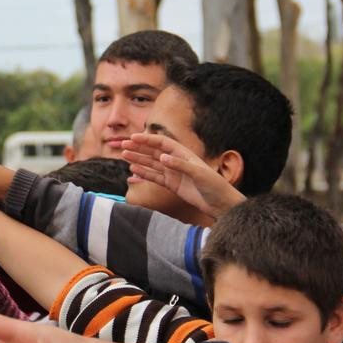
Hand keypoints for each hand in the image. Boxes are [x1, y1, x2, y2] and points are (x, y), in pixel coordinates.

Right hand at [122, 133, 244, 218]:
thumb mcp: (199, 173)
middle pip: (153, 152)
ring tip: (123, 156)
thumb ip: (180, 165)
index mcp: (184, 154)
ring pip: (151, 164)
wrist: (221, 204)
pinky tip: (133, 171)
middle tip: (122, 145)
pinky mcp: (171, 185)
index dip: (147, 139)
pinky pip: (154, 177)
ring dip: (138, 159)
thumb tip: (162, 157)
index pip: (161, 143)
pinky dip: (143, 174)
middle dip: (138, 148)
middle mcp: (176, 161)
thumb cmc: (214, 186)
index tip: (133, 138)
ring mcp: (173, 173)